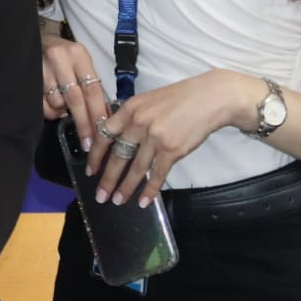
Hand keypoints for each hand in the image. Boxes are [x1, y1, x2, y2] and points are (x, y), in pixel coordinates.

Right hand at [41, 32, 110, 147]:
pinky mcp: (28, 76)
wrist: (32, 40)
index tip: (103, 134)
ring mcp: (42, 67)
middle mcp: (60, 57)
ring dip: (62, 112)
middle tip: (89, 144)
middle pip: (76, 99)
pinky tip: (50, 101)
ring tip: (62, 106)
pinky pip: (42, 104)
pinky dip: (49, 110)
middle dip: (84, 124)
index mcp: (78, 55)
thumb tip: (104, 117)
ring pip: (56, 103)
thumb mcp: (79, 64)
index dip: (98, 113)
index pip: (92, 89)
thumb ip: (90, 85)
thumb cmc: (62, 56)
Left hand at [89, 68, 253, 206]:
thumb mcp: (148, 100)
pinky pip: (157, 174)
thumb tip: (118, 137)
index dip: (96, 155)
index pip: (104, 134)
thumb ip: (132, 117)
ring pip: (135, 168)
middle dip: (107, 179)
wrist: (209, 98)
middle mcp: (138, 123)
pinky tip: (144, 201)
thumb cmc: (180, 98)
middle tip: (100, 195)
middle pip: (117, 156)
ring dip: (125, 188)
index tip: (90, 169)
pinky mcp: (171, 150)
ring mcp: (154, 137)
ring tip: (117, 201)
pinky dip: (150, 190)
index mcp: (129, 109)